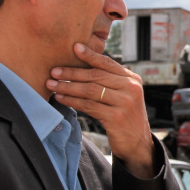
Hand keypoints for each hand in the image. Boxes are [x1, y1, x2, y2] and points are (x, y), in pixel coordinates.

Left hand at [46, 43, 155, 178]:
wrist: (137, 141)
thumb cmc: (125, 115)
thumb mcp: (123, 95)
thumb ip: (110, 81)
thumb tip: (82, 65)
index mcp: (132, 79)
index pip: (108, 63)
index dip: (90, 55)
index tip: (74, 47)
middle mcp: (131, 88)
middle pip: (96, 76)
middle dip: (72, 73)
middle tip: (54, 71)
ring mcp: (125, 103)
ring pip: (90, 90)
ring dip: (68, 87)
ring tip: (52, 85)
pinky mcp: (117, 117)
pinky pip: (89, 106)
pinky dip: (73, 101)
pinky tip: (62, 99)